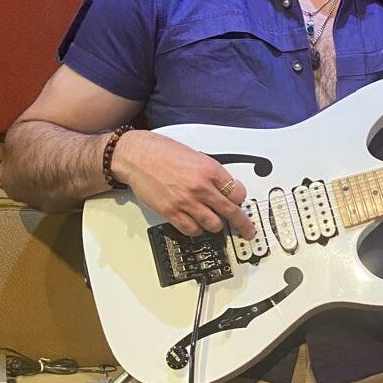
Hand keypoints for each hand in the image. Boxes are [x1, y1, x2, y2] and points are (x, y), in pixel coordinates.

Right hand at [112, 130, 255, 237]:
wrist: (135, 155)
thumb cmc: (161, 152)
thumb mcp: (195, 156)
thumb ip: (211, 173)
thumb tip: (224, 188)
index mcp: (209, 169)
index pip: (237, 192)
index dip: (240, 200)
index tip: (240, 203)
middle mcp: (200, 186)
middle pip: (230, 212)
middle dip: (242, 224)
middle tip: (247, 230)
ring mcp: (186, 201)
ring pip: (213, 224)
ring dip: (216, 225)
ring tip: (214, 222)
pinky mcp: (171, 212)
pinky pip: (191, 229)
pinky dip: (196, 229)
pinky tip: (195, 224)